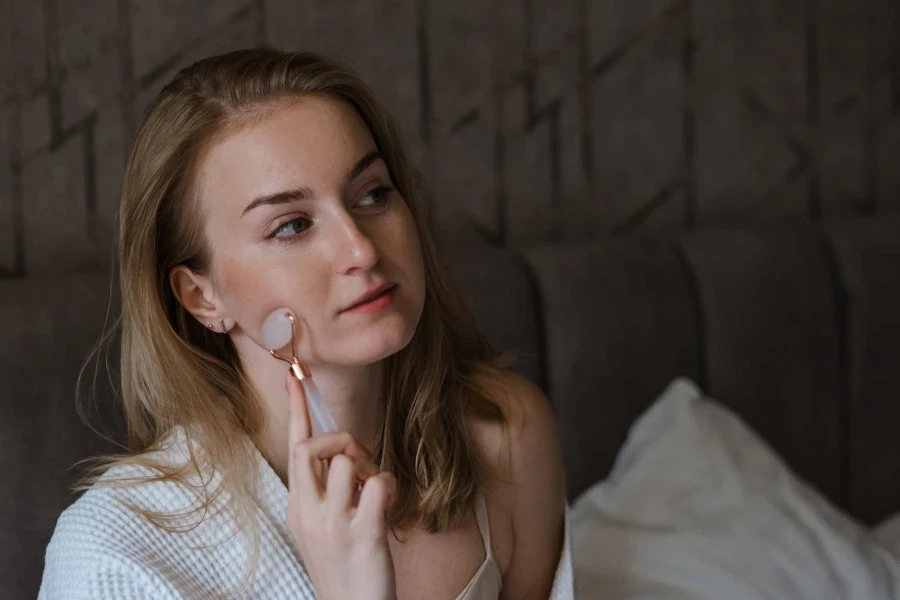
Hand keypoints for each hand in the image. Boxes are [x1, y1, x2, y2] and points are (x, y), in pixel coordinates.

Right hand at [284, 370, 396, 599]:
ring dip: (370, 468)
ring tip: (375, 494)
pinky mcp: (362, 533)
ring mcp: (333, 523)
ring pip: (348, 461)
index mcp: (297, 507)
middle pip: (312, 446)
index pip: (294, 448)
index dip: (296, 409)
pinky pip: (378, 483)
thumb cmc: (342, 566)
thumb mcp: (321, 527)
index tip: (294, 376)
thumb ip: (325, 490)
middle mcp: (308, 511)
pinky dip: (389, 486)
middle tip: (360, 461)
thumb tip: (344, 453)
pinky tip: (388, 506)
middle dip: (341, 440)